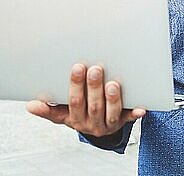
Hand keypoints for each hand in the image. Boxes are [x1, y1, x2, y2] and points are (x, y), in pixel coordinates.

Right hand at [26, 64, 145, 137]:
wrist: (98, 128)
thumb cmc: (79, 113)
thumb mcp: (62, 113)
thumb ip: (48, 109)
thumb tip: (30, 105)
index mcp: (75, 119)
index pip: (73, 102)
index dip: (75, 86)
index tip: (77, 67)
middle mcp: (91, 124)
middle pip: (93, 106)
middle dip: (93, 87)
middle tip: (95, 68)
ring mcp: (108, 124)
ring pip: (110, 113)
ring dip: (112, 99)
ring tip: (113, 84)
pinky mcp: (123, 122)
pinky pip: (130, 119)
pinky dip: (135, 114)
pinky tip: (142, 108)